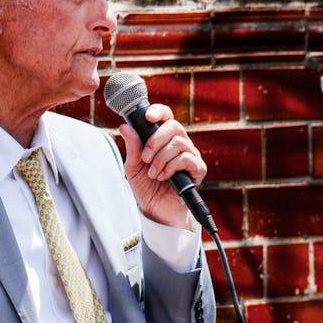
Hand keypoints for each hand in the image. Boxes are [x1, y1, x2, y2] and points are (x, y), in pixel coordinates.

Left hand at [118, 105, 205, 229]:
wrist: (155, 211)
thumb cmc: (146, 187)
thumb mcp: (133, 166)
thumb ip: (132, 147)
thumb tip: (125, 127)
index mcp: (164, 139)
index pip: (166, 116)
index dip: (159, 111)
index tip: (148, 117)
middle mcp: (180, 143)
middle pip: (174, 125)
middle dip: (155, 141)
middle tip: (145, 158)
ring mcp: (190, 155)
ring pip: (179, 142)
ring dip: (161, 158)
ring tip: (153, 173)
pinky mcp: (198, 169)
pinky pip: (186, 158)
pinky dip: (170, 167)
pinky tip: (163, 177)